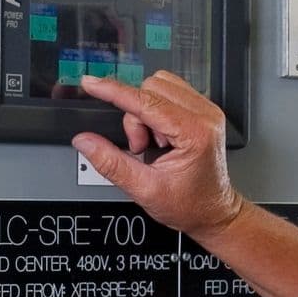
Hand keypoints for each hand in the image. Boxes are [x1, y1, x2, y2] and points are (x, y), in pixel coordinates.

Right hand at [72, 72, 249, 240]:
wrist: (213, 212)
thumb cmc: (189, 205)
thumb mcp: (144, 189)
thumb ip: (110, 163)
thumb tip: (84, 141)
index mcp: (194, 134)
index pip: (146, 102)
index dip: (113, 91)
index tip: (91, 84)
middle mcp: (205, 115)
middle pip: (150, 89)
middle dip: (135, 118)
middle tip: (141, 148)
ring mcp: (207, 110)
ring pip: (158, 86)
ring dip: (145, 113)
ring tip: (154, 143)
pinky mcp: (203, 110)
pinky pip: (169, 92)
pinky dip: (155, 110)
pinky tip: (161, 135)